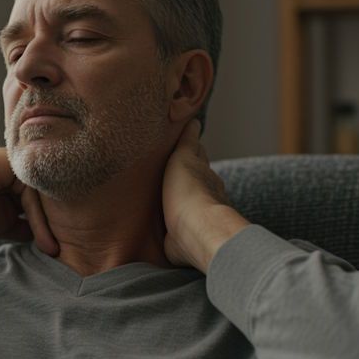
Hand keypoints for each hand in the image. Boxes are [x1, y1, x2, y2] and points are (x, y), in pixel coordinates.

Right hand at [0, 148, 58, 255]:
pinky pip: (35, 197)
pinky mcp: (25, 169)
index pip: (44, 211)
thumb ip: (27, 229)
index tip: (56, 254)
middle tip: (61, 256)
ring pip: (44, 205)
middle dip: (55, 231)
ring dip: (48, 229)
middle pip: (48, 208)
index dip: (50, 231)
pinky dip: (39, 219)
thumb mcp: (6, 225)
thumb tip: (48, 242)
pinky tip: (44, 238)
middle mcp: (30, 180)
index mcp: (25, 190)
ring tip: (52, 251)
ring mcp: (29, 173)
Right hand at [162, 120, 249, 272]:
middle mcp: (203, 195)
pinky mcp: (181, 238)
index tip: (181, 146)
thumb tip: (195, 121)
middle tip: (167, 169)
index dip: (190, 151)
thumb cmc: (188, 191)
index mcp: (203, 174)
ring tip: (155, 196)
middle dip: (183, 175)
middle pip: (192, 181)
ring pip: (183, 203)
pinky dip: (166, 223)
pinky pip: (172, 227)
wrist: (194, 231)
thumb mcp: (184, 157)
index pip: (197, 158)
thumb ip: (188, 141)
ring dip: (173, 200)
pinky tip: (156, 222)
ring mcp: (194, 218)